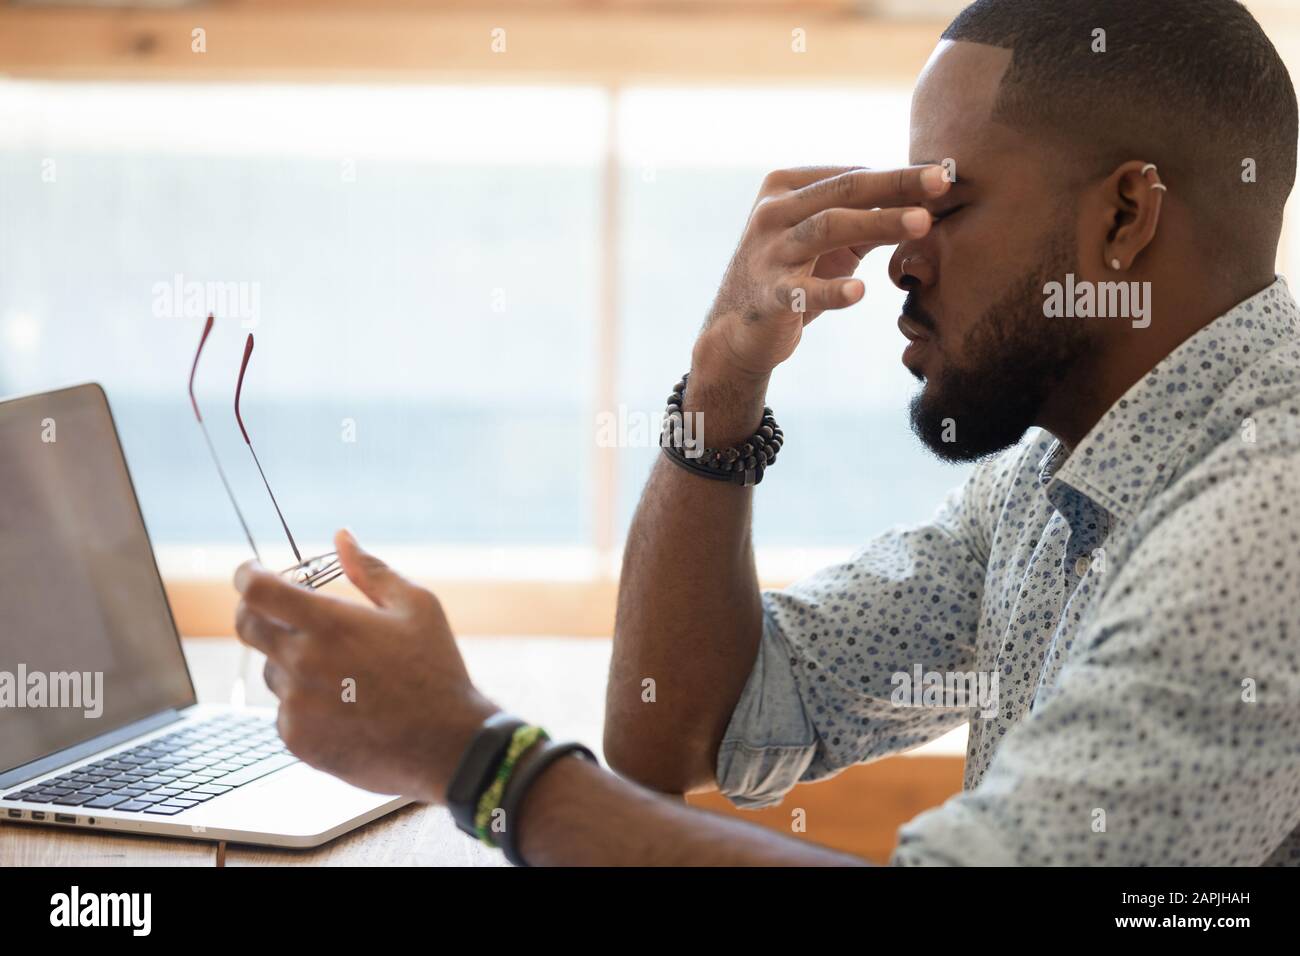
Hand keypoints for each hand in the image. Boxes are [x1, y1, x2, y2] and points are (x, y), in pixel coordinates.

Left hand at [233, 529, 498, 803]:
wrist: (446, 746)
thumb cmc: (436, 671)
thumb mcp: (417, 607)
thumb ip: (372, 570)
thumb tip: (342, 538)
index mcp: (330, 624)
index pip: (258, 590)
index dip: (247, 574)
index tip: (252, 571)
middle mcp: (303, 663)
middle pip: (248, 627)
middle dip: (255, 611)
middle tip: (280, 611)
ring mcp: (296, 705)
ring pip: (272, 671)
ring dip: (291, 662)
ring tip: (342, 673)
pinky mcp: (297, 740)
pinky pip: (285, 711)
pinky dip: (305, 703)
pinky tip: (345, 708)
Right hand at [695, 164, 948, 381]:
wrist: (737, 330)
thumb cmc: (792, 275)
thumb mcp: (829, 241)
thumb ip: (869, 218)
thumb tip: (928, 197)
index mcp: (785, 187)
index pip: (851, 175)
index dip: (899, 176)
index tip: (944, 176)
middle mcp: (772, 212)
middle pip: (843, 190)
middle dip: (896, 183)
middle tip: (941, 180)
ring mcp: (768, 252)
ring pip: (826, 227)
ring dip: (878, 222)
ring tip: (922, 223)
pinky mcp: (767, 296)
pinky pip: (802, 291)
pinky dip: (832, 291)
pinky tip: (859, 292)